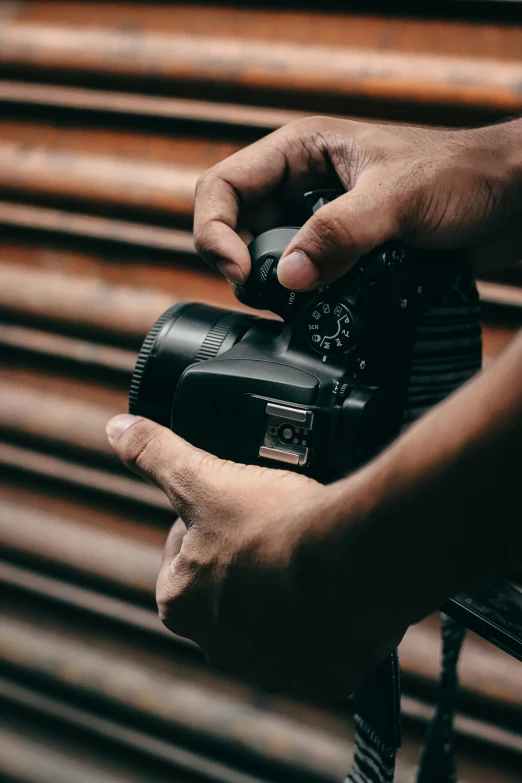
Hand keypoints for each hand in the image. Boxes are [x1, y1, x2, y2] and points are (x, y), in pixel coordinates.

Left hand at [106, 413, 406, 699]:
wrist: (356, 559)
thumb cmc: (275, 523)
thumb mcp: (205, 478)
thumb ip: (156, 454)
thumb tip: (117, 429)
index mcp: (180, 603)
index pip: (183, 555)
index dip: (207, 522)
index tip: (236, 505)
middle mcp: (220, 647)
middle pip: (229, 589)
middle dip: (246, 560)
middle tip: (276, 526)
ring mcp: (274, 667)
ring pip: (275, 618)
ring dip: (285, 591)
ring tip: (309, 552)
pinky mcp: (323, 678)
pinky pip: (320, 645)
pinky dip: (327, 619)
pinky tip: (337, 587)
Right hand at [194, 116, 521, 289]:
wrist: (508, 202)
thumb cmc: (462, 176)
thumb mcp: (395, 198)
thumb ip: (339, 234)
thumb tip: (286, 278)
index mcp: (299, 151)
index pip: (222, 187)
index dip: (215, 232)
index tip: (240, 273)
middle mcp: (301, 186)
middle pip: (236, 229)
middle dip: (239, 266)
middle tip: (266, 298)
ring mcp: (319, 221)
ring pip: (266, 258)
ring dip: (269, 286)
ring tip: (292, 306)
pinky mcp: (340, 253)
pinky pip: (301, 277)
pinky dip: (298, 298)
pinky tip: (314, 309)